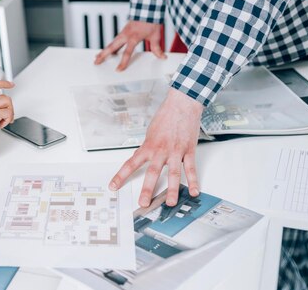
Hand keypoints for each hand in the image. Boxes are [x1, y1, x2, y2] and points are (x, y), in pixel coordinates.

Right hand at [0, 80, 14, 166]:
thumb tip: (4, 102)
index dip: (3, 83)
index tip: (10, 84)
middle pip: (4, 96)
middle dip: (9, 107)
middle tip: (5, 117)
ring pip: (7, 102)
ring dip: (9, 113)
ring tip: (2, 121)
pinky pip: (7, 112)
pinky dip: (7, 120)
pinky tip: (0, 125)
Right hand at [94, 20, 165, 70]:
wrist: (147, 8)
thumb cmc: (150, 21)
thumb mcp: (155, 36)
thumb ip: (157, 48)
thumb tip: (162, 57)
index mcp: (134, 37)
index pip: (127, 52)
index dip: (123, 62)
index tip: (118, 70)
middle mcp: (126, 35)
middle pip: (111, 47)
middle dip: (103, 55)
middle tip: (96, 62)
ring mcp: (123, 33)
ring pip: (111, 44)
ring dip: (103, 51)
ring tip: (97, 58)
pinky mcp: (123, 32)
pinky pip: (114, 41)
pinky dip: (108, 47)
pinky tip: (106, 51)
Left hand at [109, 88, 203, 206]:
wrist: (182, 105)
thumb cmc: (165, 117)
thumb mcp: (150, 133)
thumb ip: (148, 148)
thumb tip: (142, 158)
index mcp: (148, 146)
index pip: (131, 164)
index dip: (121, 176)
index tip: (113, 186)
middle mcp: (160, 151)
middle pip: (152, 173)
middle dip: (147, 189)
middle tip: (143, 203)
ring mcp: (175, 152)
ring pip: (173, 174)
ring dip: (171, 190)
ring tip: (169, 203)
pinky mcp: (189, 151)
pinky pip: (191, 169)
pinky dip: (194, 181)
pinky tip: (194, 191)